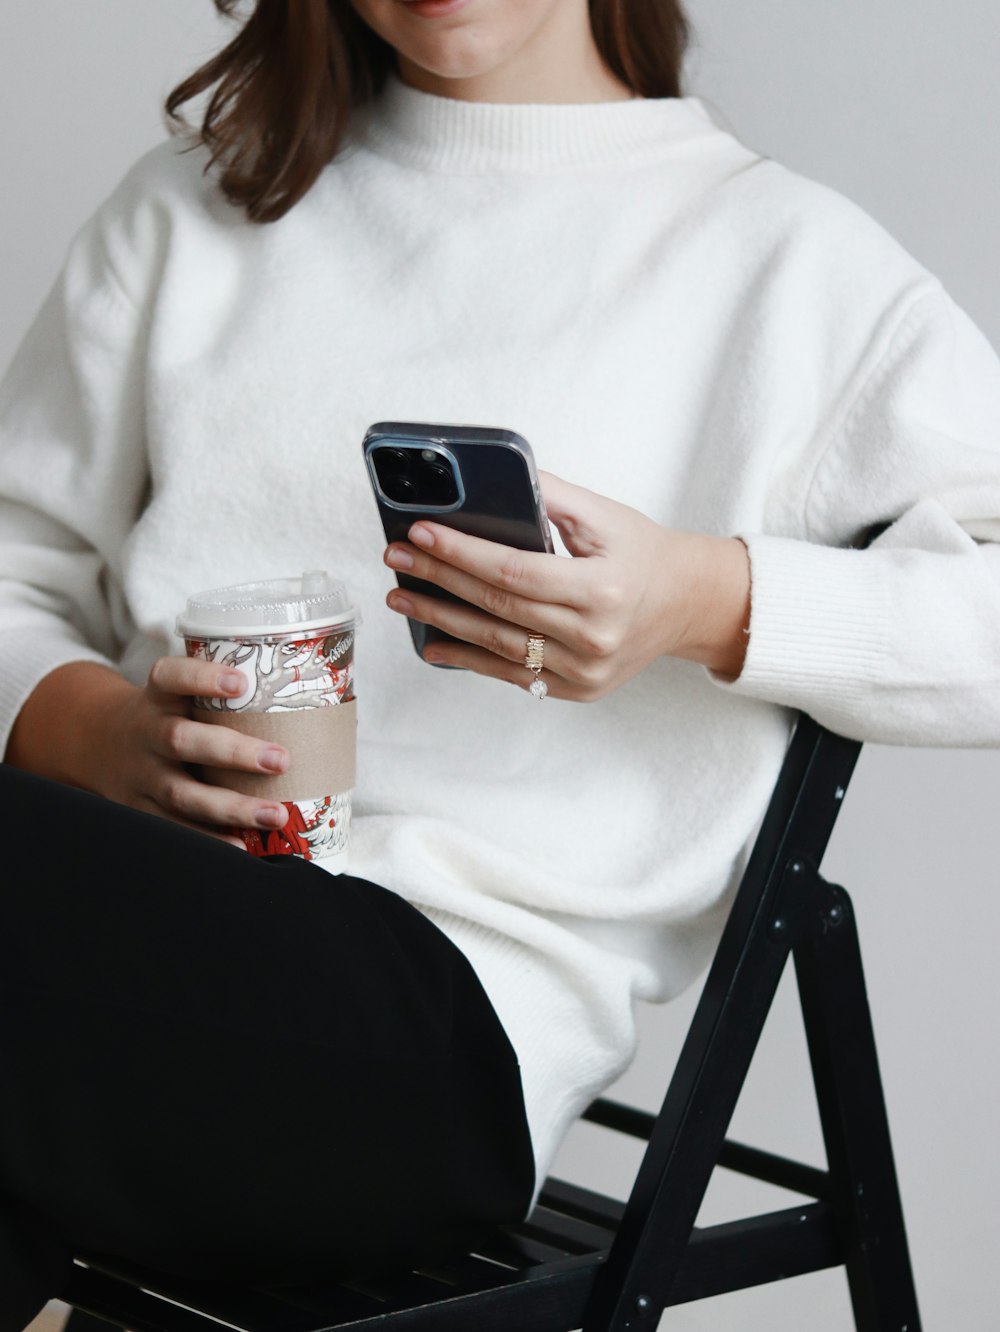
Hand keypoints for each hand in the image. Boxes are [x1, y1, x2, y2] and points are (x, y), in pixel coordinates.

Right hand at [7, 659, 290, 845]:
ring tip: (276, 815)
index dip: (202, 678)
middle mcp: (145, 733)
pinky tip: (243, 846)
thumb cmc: (167, 716)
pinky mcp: (140, 809)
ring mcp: (141, 775)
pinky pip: (175, 827)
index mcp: (157, 697)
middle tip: (281, 760)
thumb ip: (223, 698)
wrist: (96, 743)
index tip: (241, 681)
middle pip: (180, 740)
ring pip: (181, 792)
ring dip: (231, 806)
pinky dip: (210, 839)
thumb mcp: (177, 695)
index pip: (170, 677)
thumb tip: (313, 707)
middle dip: (232, 752)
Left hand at [383, 472, 750, 700]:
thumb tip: (486, 479)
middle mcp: (593, 637)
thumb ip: (549, 496)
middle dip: (439, 579)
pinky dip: (468, 658)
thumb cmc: (642, 554)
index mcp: (601, 589)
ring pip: (497, 645)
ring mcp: (584, 671)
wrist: (686, 604)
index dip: (461, 553)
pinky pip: (511, 675)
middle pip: (498, 607)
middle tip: (397, 558)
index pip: (513, 571)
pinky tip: (433, 643)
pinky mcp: (576, 689)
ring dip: (441, 621)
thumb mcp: (605, 516)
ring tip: (402, 597)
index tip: (420, 533)